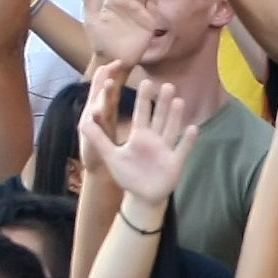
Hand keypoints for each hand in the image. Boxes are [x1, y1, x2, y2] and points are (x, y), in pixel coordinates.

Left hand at [85, 72, 196, 207]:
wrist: (142, 196)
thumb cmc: (128, 174)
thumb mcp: (111, 155)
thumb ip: (99, 138)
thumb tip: (84, 121)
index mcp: (139, 135)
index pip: (141, 113)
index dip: (143, 99)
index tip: (145, 81)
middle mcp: (155, 139)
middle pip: (159, 117)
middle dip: (162, 102)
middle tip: (166, 84)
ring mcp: (166, 149)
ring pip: (171, 129)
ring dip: (175, 116)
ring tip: (179, 100)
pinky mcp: (175, 163)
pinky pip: (182, 149)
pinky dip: (187, 140)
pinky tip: (193, 127)